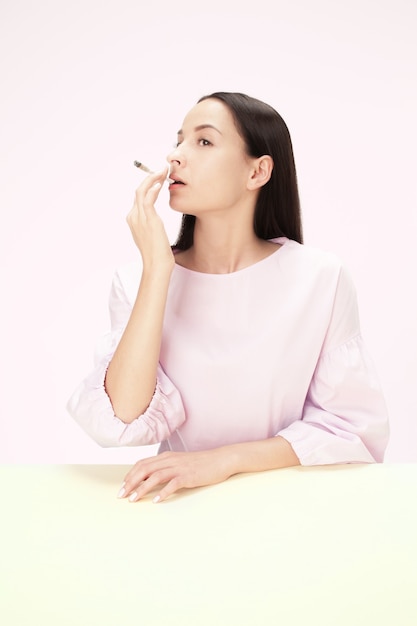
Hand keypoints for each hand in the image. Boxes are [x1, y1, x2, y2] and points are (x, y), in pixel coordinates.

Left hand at [117, 449, 234, 502]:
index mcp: (166, 457)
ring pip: (155, 476)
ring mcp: (179, 467)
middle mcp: (170, 460)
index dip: (130, 475)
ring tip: (134, 499)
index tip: (122, 487)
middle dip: (130, 482)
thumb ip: (166, 469)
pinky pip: (173, 484)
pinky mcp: (189, 476)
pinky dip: (163, 492)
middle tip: (122, 495)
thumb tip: (151, 480)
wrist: (220, 459)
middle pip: (144, 469)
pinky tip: (157, 500)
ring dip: (142, 488)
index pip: (142, 464)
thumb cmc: (200, 464)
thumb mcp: (180, 464)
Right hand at [126, 167, 173, 270]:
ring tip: (164, 172)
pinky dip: (153, 189)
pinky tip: (160, 183)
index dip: (149, 184)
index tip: (159, 178)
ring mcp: (139, 218)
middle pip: (139, 190)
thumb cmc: (157, 253)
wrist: (156, 265)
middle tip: (163, 170)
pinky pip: (147, 200)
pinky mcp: (148, 221)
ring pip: (142, 191)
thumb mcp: (152, 235)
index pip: (139, 196)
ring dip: (153, 179)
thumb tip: (155, 221)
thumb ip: (150, 224)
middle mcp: (133, 217)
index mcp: (133, 219)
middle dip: (151, 177)